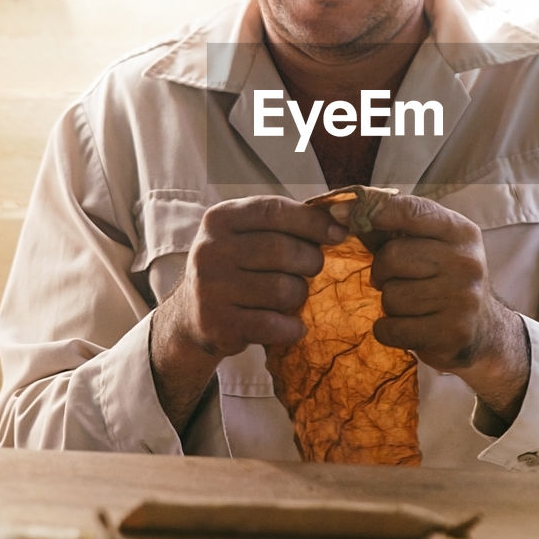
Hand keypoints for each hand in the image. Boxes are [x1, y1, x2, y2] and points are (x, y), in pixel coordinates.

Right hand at [150, 196, 347, 431]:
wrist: (193, 314)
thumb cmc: (238, 266)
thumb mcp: (250, 234)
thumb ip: (289, 221)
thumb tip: (345, 214)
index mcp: (220, 218)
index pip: (273, 210)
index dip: (311, 221)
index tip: (338, 234)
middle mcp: (209, 249)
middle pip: (281, 250)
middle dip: (310, 261)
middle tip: (312, 268)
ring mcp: (210, 288)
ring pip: (282, 289)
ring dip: (300, 295)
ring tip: (294, 296)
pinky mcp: (217, 324)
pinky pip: (273, 325)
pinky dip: (292, 327)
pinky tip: (293, 325)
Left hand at [330, 192, 529, 424]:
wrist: (484, 331)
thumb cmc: (444, 279)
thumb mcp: (428, 246)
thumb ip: (390, 229)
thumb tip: (342, 212)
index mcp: (461, 232)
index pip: (411, 211)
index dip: (371, 211)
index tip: (339, 213)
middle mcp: (466, 262)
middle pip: (393, 257)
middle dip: (382, 271)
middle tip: (396, 279)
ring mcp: (462, 300)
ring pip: (390, 296)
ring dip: (389, 303)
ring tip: (410, 304)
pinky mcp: (451, 334)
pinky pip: (391, 329)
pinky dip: (388, 329)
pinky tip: (408, 326)